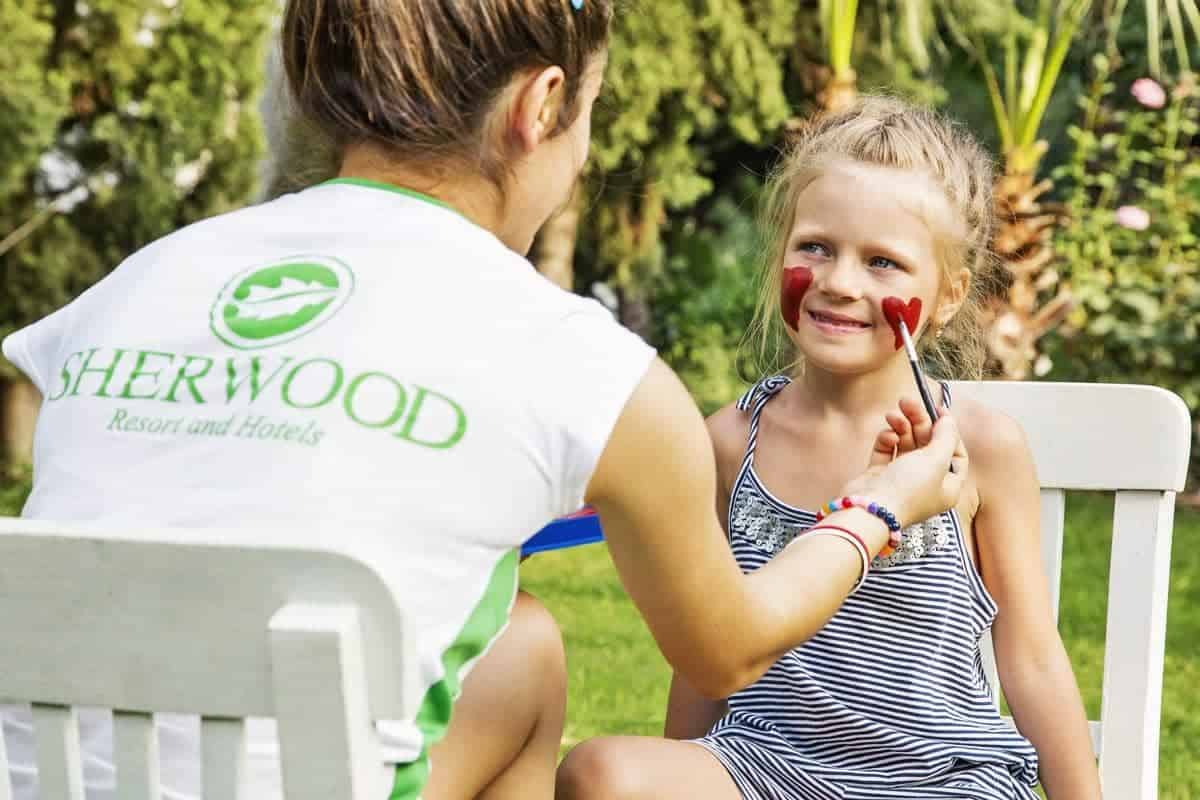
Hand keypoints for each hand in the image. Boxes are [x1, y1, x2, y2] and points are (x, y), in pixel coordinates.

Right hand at [841, 397, 967, 526]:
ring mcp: (901, 479)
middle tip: (907, 401)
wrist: (869, 509)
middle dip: (919, 421)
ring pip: (905, 444)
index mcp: (947, 486)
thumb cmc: (907, 490)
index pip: (955, 453)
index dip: (949, 431)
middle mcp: (926, 483)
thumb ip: (945, 436)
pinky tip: (887, 436)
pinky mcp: (879, 475)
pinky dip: (887, 439)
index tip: (938, 411)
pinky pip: (887, 450)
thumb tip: (948, 419)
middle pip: (928, 444)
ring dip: (901, 426)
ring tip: (893, 415)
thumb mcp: (936, 460)